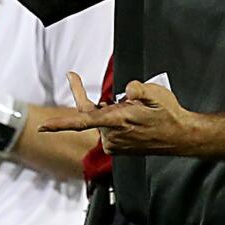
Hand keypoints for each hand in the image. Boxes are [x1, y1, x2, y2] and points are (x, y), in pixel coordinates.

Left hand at [39, 72, 201, 155]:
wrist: (181, 136)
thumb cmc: (169, 115)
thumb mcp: (157, 94)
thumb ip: (139, 89)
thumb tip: (127, 90)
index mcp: (118, 122)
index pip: (83, 121)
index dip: (61, 123)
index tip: (43, 126)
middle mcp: (113, 135)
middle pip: (89, 114)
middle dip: (85, 97)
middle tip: (74, 76)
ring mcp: (115, 143)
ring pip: (99, 121)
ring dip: (106, 110)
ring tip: (129, 104)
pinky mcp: (118, 147)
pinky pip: (106, 128)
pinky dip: (111, 119)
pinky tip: (127, 115)